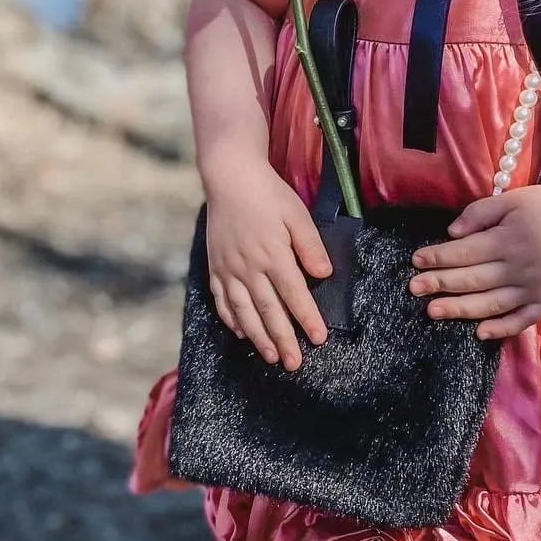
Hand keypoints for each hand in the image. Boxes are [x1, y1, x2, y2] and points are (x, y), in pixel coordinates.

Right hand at [203, 165, 331, 368]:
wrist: (229, 177)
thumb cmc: (268, 194)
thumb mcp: (296, 214)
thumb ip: (310, 245)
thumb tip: (324, 274)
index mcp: (273, 254)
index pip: (294, 294)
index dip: (307, 318)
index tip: (319, 339)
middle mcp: (249, 267)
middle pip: (269, 310)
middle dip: (283, 339)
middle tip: (294, 363)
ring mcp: (229, 269)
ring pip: (244, 311)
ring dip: (258, 337)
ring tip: (271, 357)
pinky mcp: (216, 266)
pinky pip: (222, 300)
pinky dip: (232, 319)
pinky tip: (242, 333)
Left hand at [407, 183, 540, 338]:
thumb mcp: (511, 200)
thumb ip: (479, 213)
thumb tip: (452, 234)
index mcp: (511, 239)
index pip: (467, 251)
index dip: (439, 256)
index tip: (416, 260)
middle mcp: (522, 267)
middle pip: (474, 279)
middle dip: (441, 284)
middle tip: (414, 288)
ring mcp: (535, 288)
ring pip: (492, 304)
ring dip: (461, 309)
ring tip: (433, 311)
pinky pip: (522, 321)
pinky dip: (502, 330)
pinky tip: (479, 333)